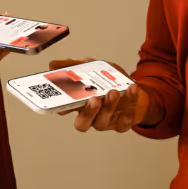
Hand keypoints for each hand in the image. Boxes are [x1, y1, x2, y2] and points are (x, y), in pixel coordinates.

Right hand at [47, 58, 161, 131]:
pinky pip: (126, 116)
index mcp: (79, 105)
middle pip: (83, 123)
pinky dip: (130, 101)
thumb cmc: (109, 81)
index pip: (66, 110)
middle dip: (87, 112)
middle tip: (93, 99)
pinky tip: (131, 88)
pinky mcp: (124, 122)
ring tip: (113, 91)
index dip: (63, 107)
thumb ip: (73, 66)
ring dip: (108, 106)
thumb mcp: (91, 68)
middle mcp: (91, 117)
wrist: (134, 89)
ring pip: (104, 120)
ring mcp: (107, 121)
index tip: (63, 102)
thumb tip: (53, 65)